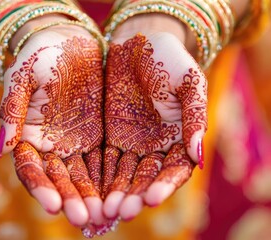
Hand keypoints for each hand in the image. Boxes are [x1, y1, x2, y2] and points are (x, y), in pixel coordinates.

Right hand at [0, 23, 105, 227]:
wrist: (68, 41)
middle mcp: (48, 146)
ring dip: (90, 197)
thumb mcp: (21, 78)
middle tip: (84, 219)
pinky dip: (108, 180)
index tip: (53, 205)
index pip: (30, 169)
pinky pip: (103, 162)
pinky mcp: (95, 137)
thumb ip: (11, 112)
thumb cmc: (40, 56)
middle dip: (70, 200)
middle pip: (58, 179)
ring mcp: (72, 144)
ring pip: (81, 177)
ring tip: (103, 216)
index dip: (40, 187)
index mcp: (25, 136)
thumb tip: (0, 151)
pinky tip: (117, 196)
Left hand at [102, 30, 206, 221]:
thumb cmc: (169, 59)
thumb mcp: (188, 81)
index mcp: (180, 138)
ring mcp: (131, 144)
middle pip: (145, 178)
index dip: (164, 185)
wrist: (138, 44)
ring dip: (114, 193)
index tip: (151, 199)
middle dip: (134, 195)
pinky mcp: (109, 137)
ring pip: (123, 174)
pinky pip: (103, 160)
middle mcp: (156, 147)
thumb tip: (199, 155)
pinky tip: (89, 191)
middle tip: (122, 211)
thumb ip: (194, 116)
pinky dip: (97, 177)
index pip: (174, 169)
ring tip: (105, 209)